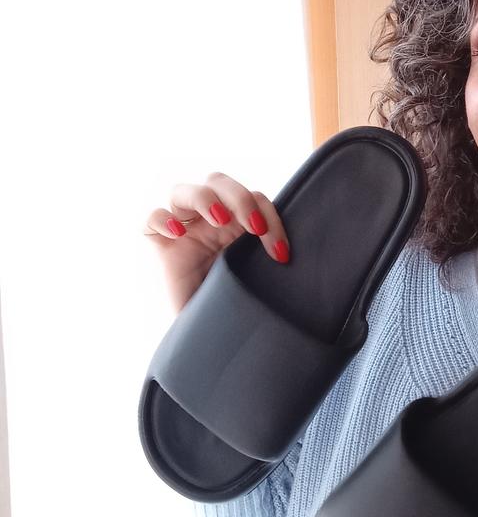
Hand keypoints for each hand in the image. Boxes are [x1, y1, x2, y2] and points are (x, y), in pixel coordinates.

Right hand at [143, 171, 289, 313]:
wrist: (211, 334)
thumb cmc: (236, 303)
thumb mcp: (257, 275)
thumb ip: (268, 254)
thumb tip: (287, 253)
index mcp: (237, 221)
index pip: (254, 198)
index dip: (270, 217)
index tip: (280, 252)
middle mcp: (208, 219)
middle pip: (218, 182)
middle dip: (240, 198)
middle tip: (254, 227)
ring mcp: (182, 228)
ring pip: (182, 191)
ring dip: (204, 198)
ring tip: (221, 220)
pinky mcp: (160, 245)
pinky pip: (151, 219)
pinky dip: (162, 219)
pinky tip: (178, 232)